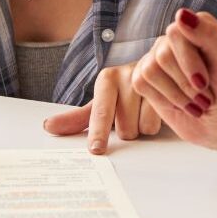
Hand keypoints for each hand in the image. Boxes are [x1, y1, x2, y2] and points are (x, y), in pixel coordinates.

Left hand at [44, 61, 161, 153]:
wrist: (155, 68)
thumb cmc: (124, 92)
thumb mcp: (101, 102)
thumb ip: (78, 118)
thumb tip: (48, 127)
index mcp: (107, 78)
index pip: (101, 111)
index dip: (98, 132)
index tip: (96, 149)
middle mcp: (128, 75)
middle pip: (124, 128)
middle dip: (126, 129)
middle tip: (129, 115)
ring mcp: (151, 81)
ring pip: (142, 127)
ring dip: (142, 126)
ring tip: (143, 110)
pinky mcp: (169, 87)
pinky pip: (158, 122)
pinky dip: (157, 122)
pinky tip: (156, 108)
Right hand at [131, 9, 216, 150]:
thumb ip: (208, 35)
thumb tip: (181, 14)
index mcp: (197, 24)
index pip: (178, 32)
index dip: (190, 62)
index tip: (205, 82)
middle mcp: (174, 36)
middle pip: (164, 55)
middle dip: (186, 84)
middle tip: (204, 97)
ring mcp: (157, 54)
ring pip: (151, 70)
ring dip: (178, 94)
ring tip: (195, 101)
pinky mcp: (144, 75)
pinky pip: (141, 82)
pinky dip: (165, 100)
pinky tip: (181, 103)